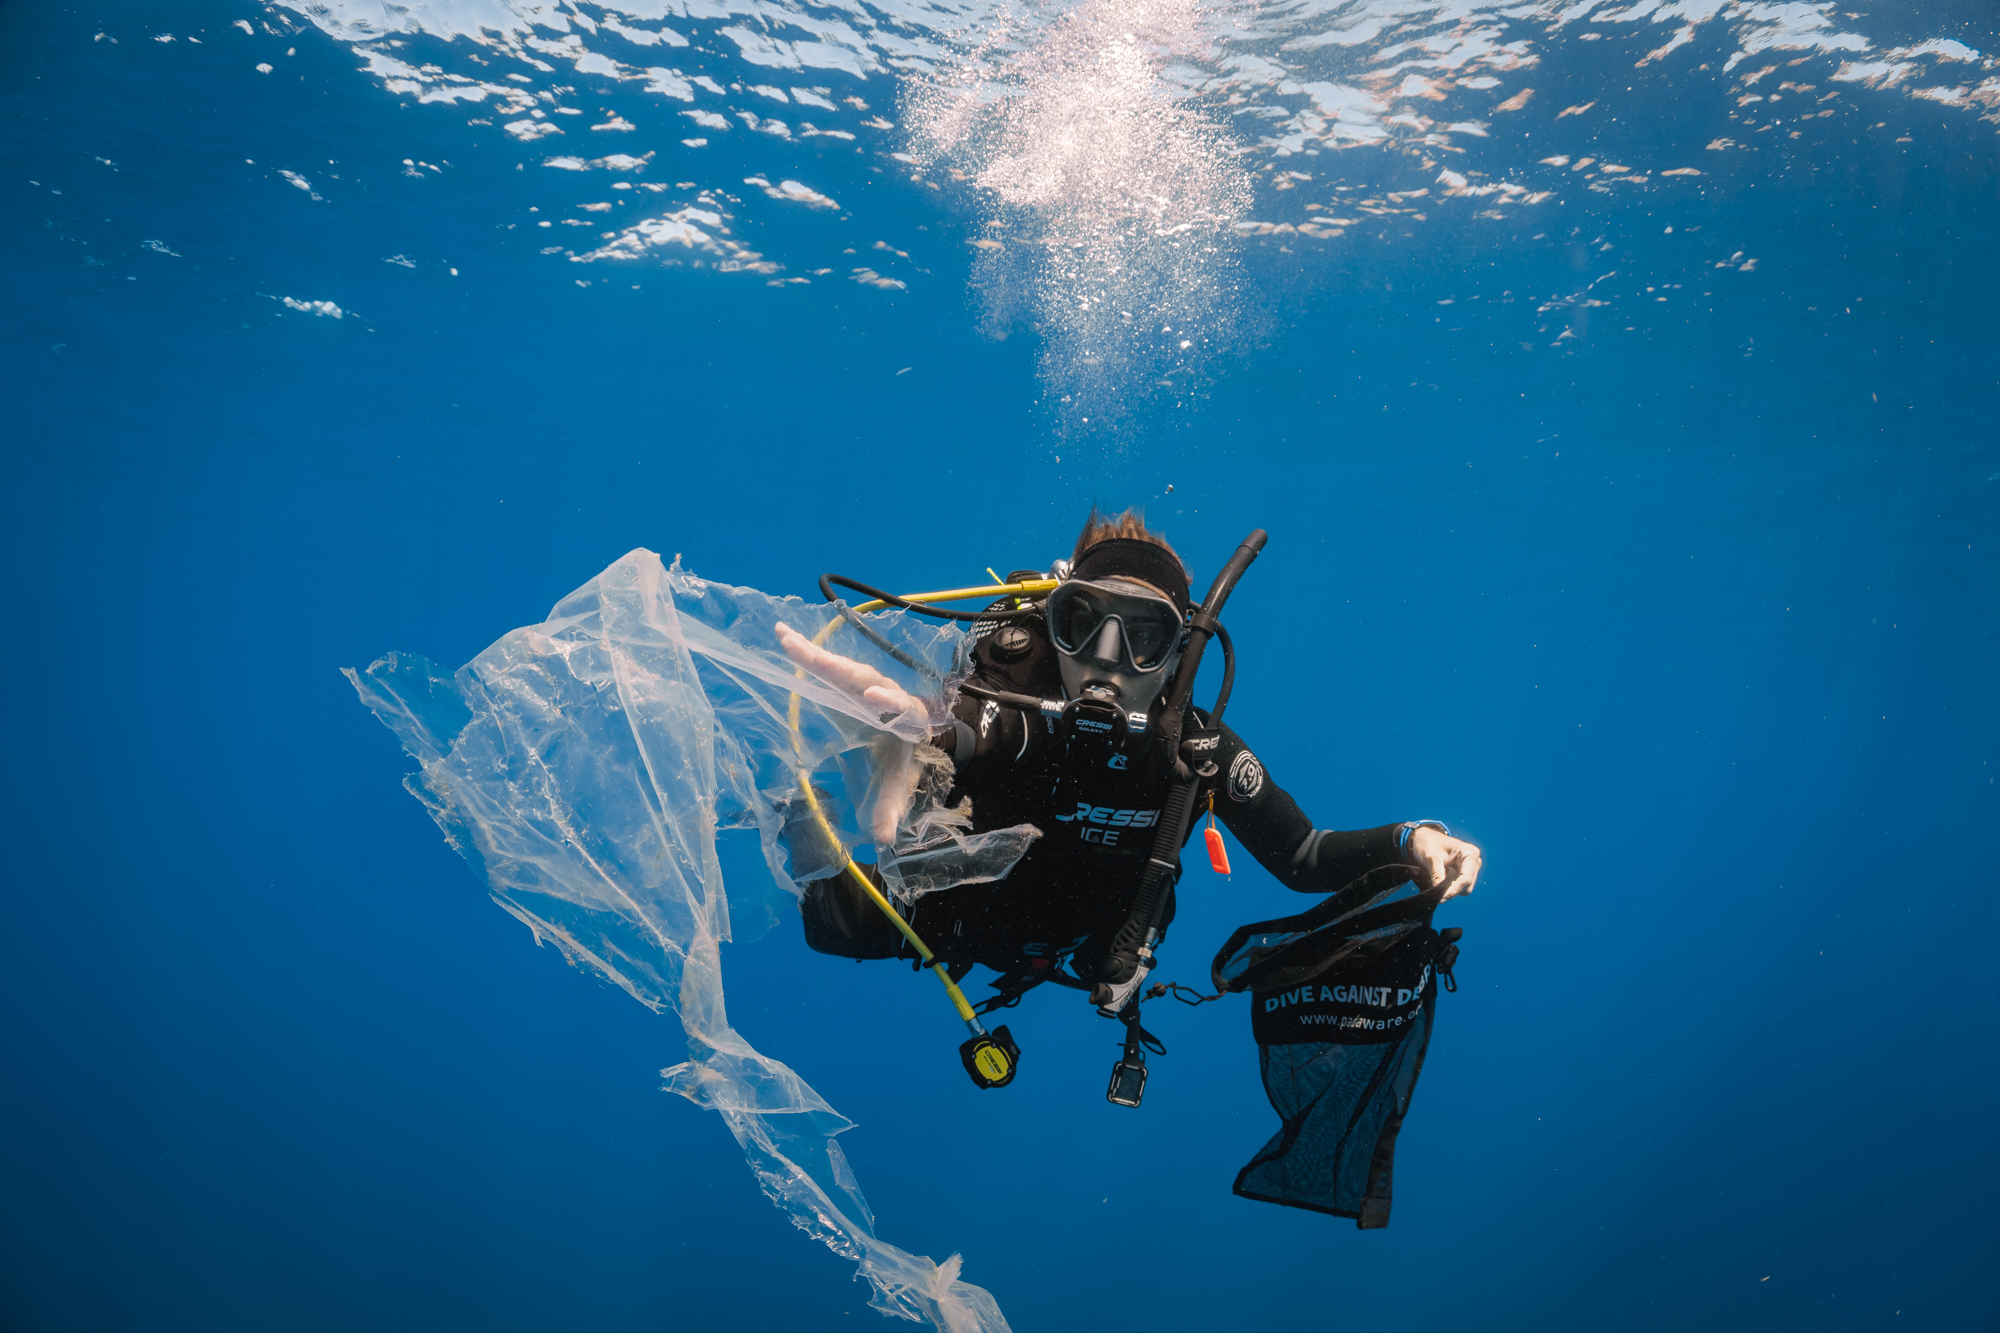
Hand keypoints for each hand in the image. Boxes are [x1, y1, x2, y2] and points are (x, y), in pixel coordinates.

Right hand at [776, 621, 925, 849]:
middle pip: (862, 677)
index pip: (900, 706)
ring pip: (842, 666)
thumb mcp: (899, 783)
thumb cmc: (905, 755)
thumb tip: (883, 840)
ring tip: (784, 637)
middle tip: (806, 654)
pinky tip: (785, 637)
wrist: (915, 728)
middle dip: (835, 666)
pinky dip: (808, 651)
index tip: (875, 697)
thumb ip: (890, 808)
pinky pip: (830, 664)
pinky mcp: (851, 678)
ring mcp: (867, 680)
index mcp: (905, 716)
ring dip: (813, 652)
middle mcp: (886, 691)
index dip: (889, 702)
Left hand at [1409, 826, 1481, 899]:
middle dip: (1452, 890)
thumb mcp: (1432, 858)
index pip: (1466, 879)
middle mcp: (1474, 862)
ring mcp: (1470, 868)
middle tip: (1435, 890)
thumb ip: (1437, 876)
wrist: (1424, 838)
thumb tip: (1440, 894)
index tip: (1441, 898)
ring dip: (1450, 889)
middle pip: (1467, 886)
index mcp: (1469, 854)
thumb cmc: (1429, 843)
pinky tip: (1440, 880)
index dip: (1454, 890)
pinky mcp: (1463, 873)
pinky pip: (1458, 886)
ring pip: (1463, 888)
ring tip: (1436, 879)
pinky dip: (1449, 887)